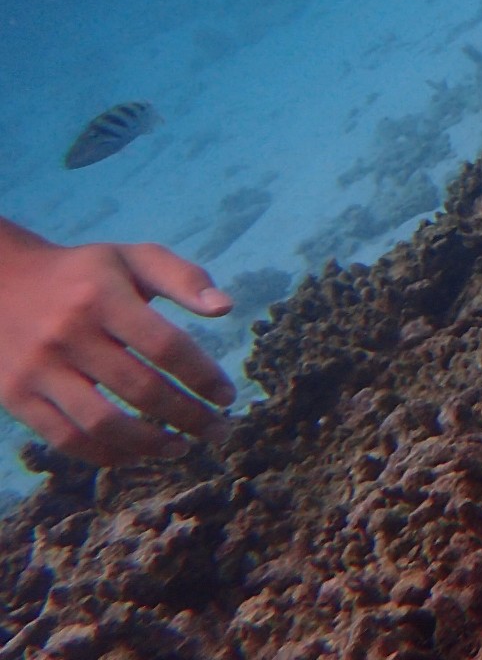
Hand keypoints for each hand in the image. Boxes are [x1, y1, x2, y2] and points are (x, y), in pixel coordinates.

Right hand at [0, 218, 236, 467]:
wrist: (2, 283)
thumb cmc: (86, 274)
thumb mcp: (134, 258)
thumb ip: (184, 278)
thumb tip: (226, 308)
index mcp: (103, 296)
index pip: (165, 345)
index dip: (203, 376)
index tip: (228, 396)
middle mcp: (68, 334)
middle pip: (140, 389)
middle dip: (189, 416)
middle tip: (219, 431)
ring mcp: (38, 370)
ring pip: (102, 423)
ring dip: (150, 444)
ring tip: (182, 448)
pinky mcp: (16, 396)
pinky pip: (65, 438)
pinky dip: (105, 454)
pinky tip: (136, 454)